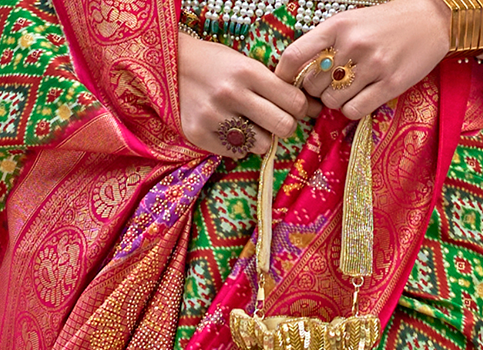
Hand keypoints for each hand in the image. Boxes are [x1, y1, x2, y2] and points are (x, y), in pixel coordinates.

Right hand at [178, 31, 320, 156]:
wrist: (171, 66)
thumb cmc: (215, 64)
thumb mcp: (244, 63)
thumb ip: (273, 84)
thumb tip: (312, 107)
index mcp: (247, 71)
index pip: (294, 101)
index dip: (300, 108)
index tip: (295, 109)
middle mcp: (231, 94)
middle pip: (283, 127)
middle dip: (285, 126)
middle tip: (276, 121)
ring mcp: (214, 117)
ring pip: (261, 145)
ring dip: (261, 138)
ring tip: (249, 126)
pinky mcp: (200, 135)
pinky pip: (236, 153)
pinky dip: (238, 146)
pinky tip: (229, 130)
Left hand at [276, 0, 451, 120]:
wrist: (431, 20)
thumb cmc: (385, 23)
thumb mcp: (351, 22)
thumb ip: (325, 43)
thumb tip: (298, 76)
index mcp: (338, 25)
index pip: (295, 56)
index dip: (284, 76)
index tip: (284, 86)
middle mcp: (353, 44)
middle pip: (313, 86)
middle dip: (317, 91)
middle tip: (330, 86)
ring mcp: (372, 65)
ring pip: (332, 102)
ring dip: (336, 102)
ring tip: (350, 89)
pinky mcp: (390, 84)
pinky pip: (354, 110)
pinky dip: (352, 110)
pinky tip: (361, 98)